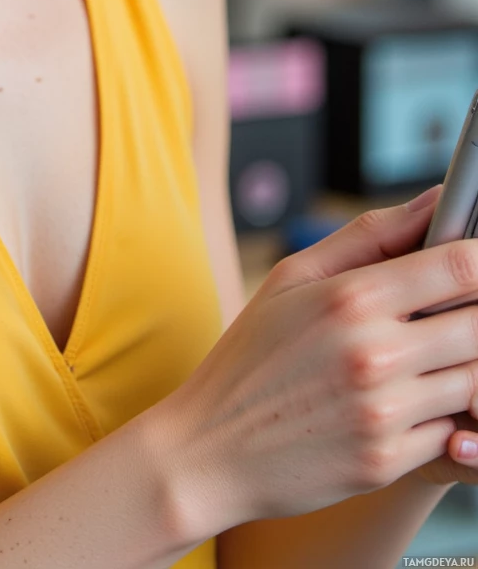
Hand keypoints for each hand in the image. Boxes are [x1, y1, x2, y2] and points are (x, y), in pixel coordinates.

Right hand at [160, 184, 477, 533]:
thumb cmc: (250, 356)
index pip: (460, 265)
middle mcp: (374, 353)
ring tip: (425, 361)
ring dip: (462, 368)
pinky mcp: (388, 462)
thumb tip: (436, 200)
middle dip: (475, 317)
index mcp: (351, 297)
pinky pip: (452, 433)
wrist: (210, 449)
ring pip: (475, 383)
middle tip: (447, 317)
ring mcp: (384, 412)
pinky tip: (405, 406)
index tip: (475, 266)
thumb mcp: (293, 277)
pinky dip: (442, 418)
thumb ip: (371, 235)